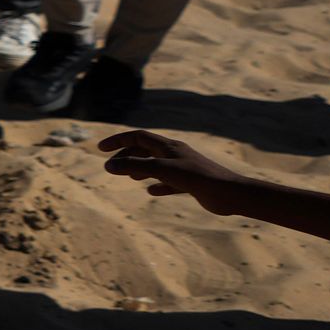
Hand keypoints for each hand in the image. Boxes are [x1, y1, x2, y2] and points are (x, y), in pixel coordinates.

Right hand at [100, 129, 229, 202]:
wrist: (229, 193)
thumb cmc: (196, 178)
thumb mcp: (161, 170)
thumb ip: (134, 166)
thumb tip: (108, 166)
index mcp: (168, 146)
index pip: (137, 137)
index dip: (118, 141)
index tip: (101, 149)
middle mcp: (175, 154)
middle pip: (145, 149)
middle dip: (127, 156)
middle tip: (112, 167)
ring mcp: (183, 168)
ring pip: (156, 164)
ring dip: (140, 168)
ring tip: (130, 177)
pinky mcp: (190, 182)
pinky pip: (168, 181)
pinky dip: (157, 184)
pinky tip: (151, 191)